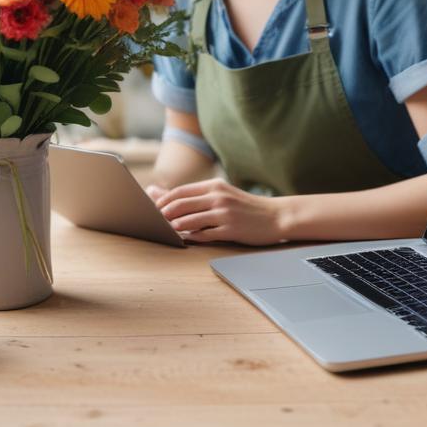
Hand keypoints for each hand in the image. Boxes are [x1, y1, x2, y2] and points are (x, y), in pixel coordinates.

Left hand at [152, 178, 283, 244]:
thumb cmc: (245, 207)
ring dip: (174, 227)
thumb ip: (193, 195)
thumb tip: (158, 191)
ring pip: (190, 220)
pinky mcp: (231, 229)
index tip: (151, 210)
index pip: (180, 192)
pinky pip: (205, 235)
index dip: (162, 202)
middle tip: (152, 222)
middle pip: (181, 204)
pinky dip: (192, 237)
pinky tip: (184, 239)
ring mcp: (225, 213)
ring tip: (165, 232)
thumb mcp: (221, 194)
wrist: (276, 216)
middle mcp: (219, 197)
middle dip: (163, 214)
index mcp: (215, 186)